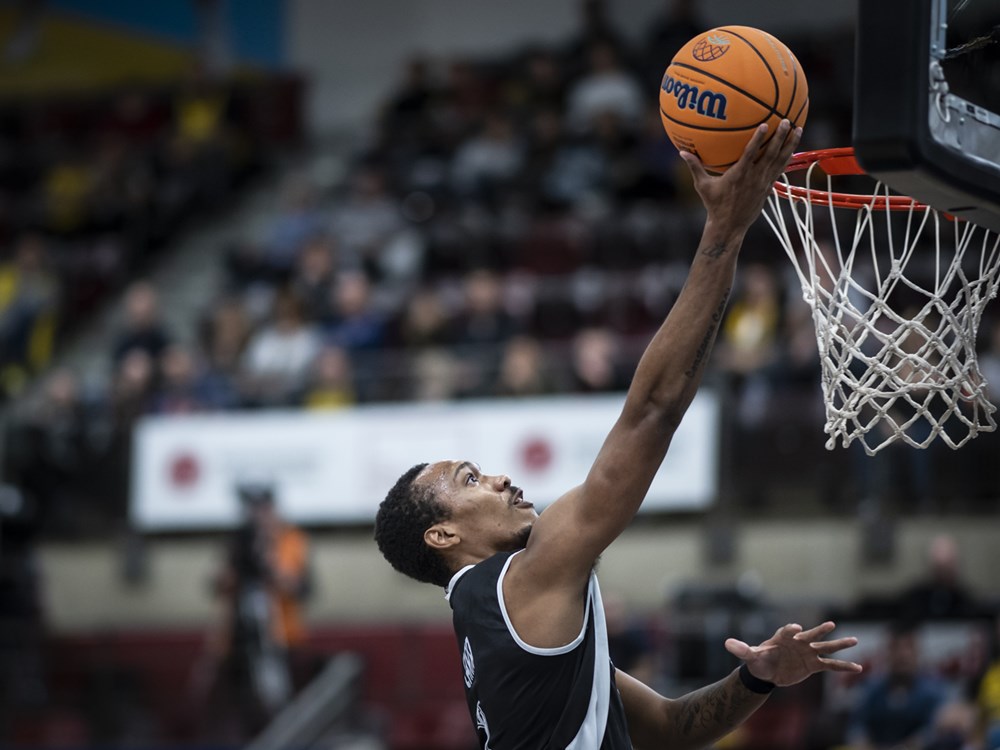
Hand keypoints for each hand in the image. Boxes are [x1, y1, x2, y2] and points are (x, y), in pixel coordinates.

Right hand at [680, 119, 800, 235]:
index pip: (750, 153)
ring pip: (779, 160)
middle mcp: (754, 177)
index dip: (758, 139)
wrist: (729, 226)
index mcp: (739, 174)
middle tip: (787, 121)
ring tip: (798, 129)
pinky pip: (780, 169)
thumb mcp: (702, 186)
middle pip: (770, 154)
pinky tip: (792, 147)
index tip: (765, 124)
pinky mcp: (768, 188)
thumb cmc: (714, 205)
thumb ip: (695, 167)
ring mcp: (763, 182)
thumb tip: (681, 152)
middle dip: (780, 137)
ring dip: (790, 144)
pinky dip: (787, 157)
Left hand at [725, 621, 861, 686]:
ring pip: (826, 647)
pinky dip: (844, 666)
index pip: (788, 630)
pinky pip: (831, 665)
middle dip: (820, 630)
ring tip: (855, 641)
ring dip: (840, 644)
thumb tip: (726, 643)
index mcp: (783, 636)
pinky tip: (858, 667)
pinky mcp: (814, 665)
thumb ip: (741, 649)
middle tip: (830, 625)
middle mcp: (799, 642)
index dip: (792, 629)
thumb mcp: (750, 656)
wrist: (767, 670)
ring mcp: (808, 653)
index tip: (796, 629)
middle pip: (812, 634)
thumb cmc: (759, 660)